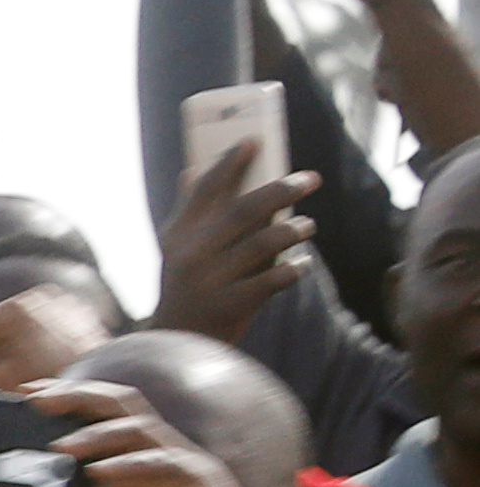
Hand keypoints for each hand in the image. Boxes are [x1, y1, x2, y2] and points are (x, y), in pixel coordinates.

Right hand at [152, 139, 319, 345]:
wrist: (177, 346)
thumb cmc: (185, 290)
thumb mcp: (177, 252)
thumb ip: (189, 215)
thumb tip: (195, 170)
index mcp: (177, 236)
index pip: (205, 189)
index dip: (229, 162)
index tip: (254, 140)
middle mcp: (191, 255)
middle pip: (243, 210)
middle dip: (281, 189)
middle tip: (310, 178)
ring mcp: (211, 282)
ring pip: (263, 243)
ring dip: (293, 230)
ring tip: (308, 226)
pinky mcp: (231, 306)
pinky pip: (275, 279)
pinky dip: (295, 269)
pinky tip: (302, 264)